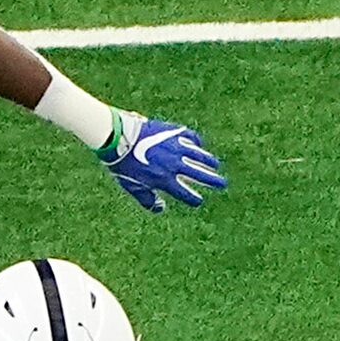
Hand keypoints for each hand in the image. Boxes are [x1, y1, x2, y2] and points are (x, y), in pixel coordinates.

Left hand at [102, 110, 224, 210]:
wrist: (117, 137)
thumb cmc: (121, 164)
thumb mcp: (131, 186)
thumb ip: (146, 199)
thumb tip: (161, 209)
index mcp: (164, 180)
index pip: (185, 194)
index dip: (193, 199)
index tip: (198, 201)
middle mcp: (174, 164)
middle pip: (200, 174)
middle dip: (213, 180)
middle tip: (222, 184)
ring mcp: (176, 147)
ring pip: (199, 156)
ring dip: (209, 161)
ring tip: (215, 165)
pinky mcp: (173, 132)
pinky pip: (190, 137)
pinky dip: (196, 142)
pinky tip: (198, 145)